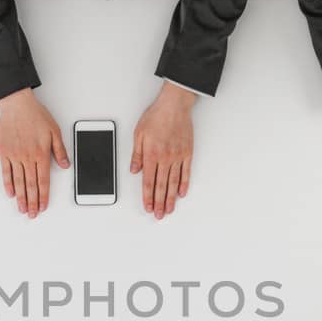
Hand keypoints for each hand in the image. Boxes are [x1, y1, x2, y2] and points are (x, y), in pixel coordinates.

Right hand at [0, 88, 68, 217]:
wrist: (17, 105)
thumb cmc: (36, 116)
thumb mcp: (54, 131)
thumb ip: (60, 150)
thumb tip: (65, 166)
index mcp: (41, 154)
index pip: (43, 181)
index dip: (43, 196)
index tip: (43, 206)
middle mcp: (28, 157)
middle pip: (31, 185)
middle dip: (32, 202)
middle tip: (32, 214)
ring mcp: (15, 156)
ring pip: (19, 182)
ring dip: (21, 197)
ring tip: (22, 209)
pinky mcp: (4, 153)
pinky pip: (6, 172)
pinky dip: (8, 184)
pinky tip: (10, 193)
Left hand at [131, 82, 194, 218]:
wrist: (174, 105)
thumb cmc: (156, 116)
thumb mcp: (139, 134)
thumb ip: (136, 155)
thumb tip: (134, 171)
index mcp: (151, 155)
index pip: (148, 182)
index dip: (147, 197)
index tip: (148, 207)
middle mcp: (165, 158)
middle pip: (161, 186)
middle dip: (159, 203)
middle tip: (159, 215)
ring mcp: (177, 157)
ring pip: (173, 182)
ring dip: (171, 198)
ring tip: (170, 209)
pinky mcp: (187, 153)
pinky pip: (186, 172)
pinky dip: (184, 184)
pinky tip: (181, 193)